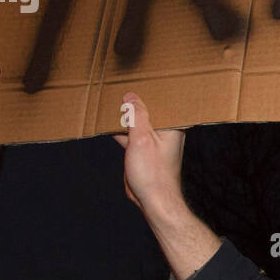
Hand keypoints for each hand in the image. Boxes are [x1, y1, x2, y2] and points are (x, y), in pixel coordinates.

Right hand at [112, 92, 185, 218]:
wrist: (153, 200)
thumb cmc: (152, 173)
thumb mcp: (142, 140)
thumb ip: (137, 117)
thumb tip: (131, 97)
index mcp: (171, 126)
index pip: (160, 102)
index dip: (149, 91)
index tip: (136, 79)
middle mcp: (164, 132)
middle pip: (148, 111)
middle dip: (135, 102)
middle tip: (119, 86)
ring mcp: (153, 141)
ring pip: (138, 123)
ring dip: (126, 116)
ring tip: (110, 101)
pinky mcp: (142, 151)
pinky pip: (131, 135)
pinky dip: (121, 130)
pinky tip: (107, 123)